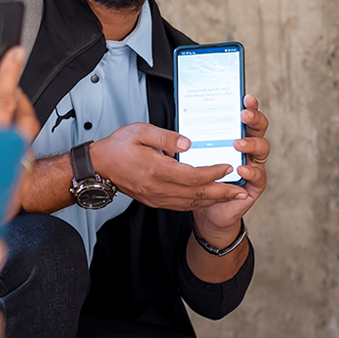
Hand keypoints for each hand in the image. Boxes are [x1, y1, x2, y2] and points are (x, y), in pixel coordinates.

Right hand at [89, 123, 244, 210]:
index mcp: (156, 170)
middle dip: (221, 192)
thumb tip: (187, 143)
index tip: (228, 166)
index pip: (193, 175)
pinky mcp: (153, 201)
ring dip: (212, 200)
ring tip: (231, 196)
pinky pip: (180, 205)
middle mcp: (157, 188)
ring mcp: (155, 197)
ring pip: (190, 203)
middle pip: (196, 194)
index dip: (214, 172)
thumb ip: (166, 137)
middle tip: (240, 191)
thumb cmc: (117, 147)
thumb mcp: (140, 131)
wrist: (98, 166)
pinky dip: (197, 203)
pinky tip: (207, 199)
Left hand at [191, 94, 269, 243]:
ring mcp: (253, 164)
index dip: (249, 106)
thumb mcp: (191, 151)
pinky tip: (242, 167)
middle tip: (243, 115)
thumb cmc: (200, 175)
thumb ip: (193, 135)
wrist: (205, 207)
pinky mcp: (254, 184)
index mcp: (233, 135)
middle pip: (258, 128)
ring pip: (262, 149)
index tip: (245, 97)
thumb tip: (182, 116)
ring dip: (251, 144)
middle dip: (254, 119)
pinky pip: (259, 176)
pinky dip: (252, 170)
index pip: (245, 117)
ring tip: (238, 143)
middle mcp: (247, 147)